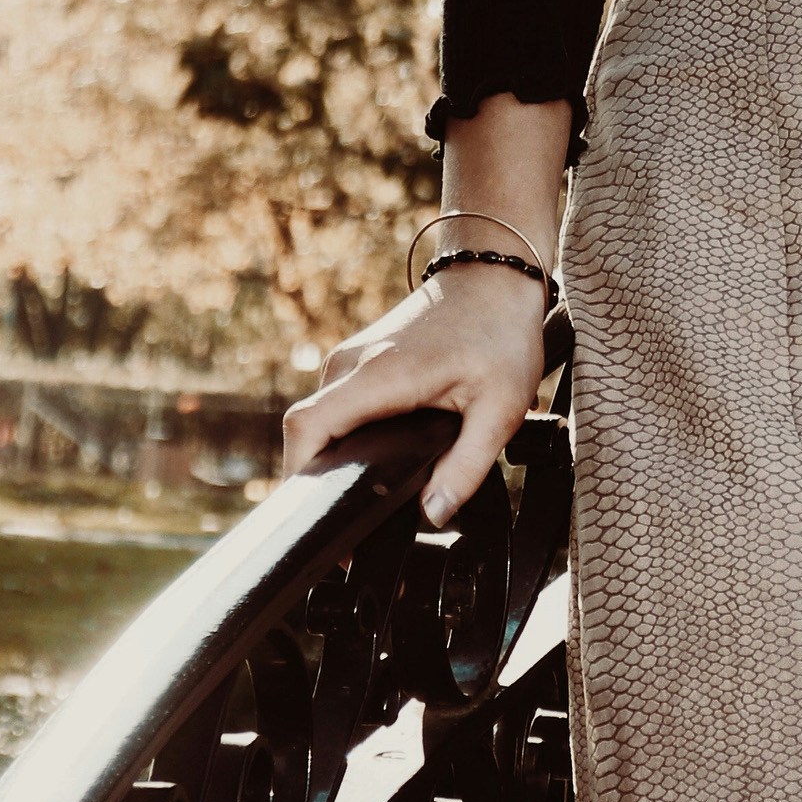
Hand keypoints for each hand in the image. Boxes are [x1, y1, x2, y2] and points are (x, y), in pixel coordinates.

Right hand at [280, 265, 550, 524]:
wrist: (495, 275)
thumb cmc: (500, 334)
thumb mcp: (501, 408)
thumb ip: (466, 466)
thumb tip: (433, 513)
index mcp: (379, 375)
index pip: (308, 427)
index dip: (300, 477)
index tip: (319, 515)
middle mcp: (352, 363)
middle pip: (307, 430)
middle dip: (317, 480)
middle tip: (346, 526)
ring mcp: (352, 358)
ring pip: (320, 418)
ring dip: (330, 458)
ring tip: (360, 498)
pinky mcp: (360, 359)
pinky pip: (335, 406)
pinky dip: (342, 436)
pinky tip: (371, 460)